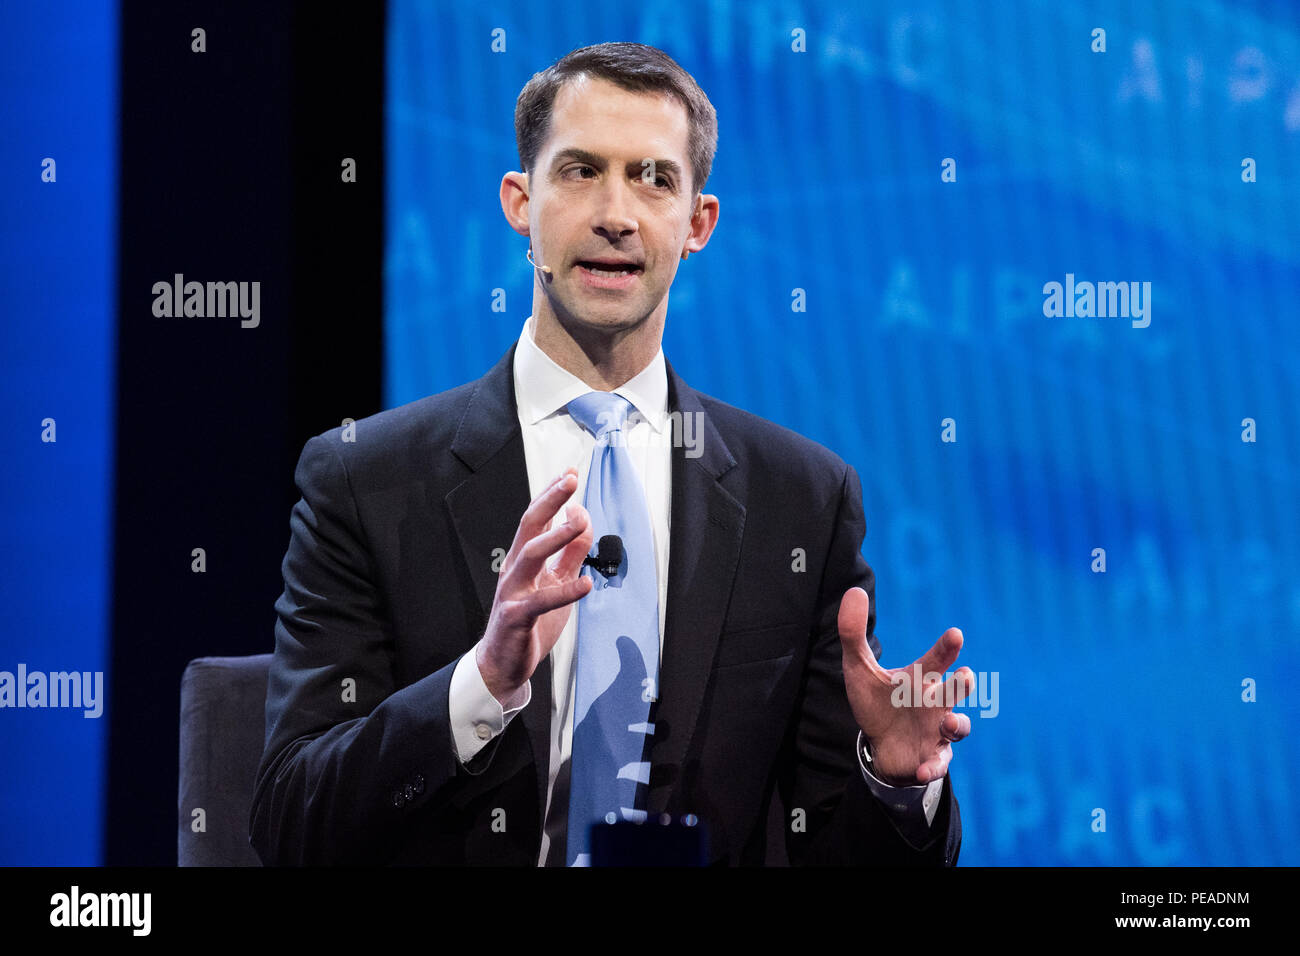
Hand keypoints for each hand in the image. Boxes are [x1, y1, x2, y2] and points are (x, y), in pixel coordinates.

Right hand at [475, 468, 593, 703]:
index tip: (568, 474)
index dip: (551, 495)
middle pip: (529, 526)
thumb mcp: (556, 582)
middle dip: (549, 501)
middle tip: (569, 481)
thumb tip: (584, 521)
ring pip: (531, 555)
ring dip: (556, 536)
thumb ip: (570, 554)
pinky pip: (542, 601)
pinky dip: (565, 592)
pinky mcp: (517, 616)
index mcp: (523, 559)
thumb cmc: (528, 621)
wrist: (503, 663)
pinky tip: (585, 584)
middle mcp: (514, 569)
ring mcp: (513, 591)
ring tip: (580, 521)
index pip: (536, 518)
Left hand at [837, 587, 972, 785]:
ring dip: (957, 725)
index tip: (955, 635)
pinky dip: (933, 767)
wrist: (881, 743)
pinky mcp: (932, 756)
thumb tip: (853, 591)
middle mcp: (935, 702)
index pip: (937, 659)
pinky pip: (939, 763)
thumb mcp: (859, 668)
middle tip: (963, 677)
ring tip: (947, 723)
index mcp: (921, 678)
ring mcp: (937, 730)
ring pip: (958, 727)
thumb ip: (853, 633)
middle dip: (962, 684)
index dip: (947, 648)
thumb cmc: (877, 702)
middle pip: (956, 690)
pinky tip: (922, 769)